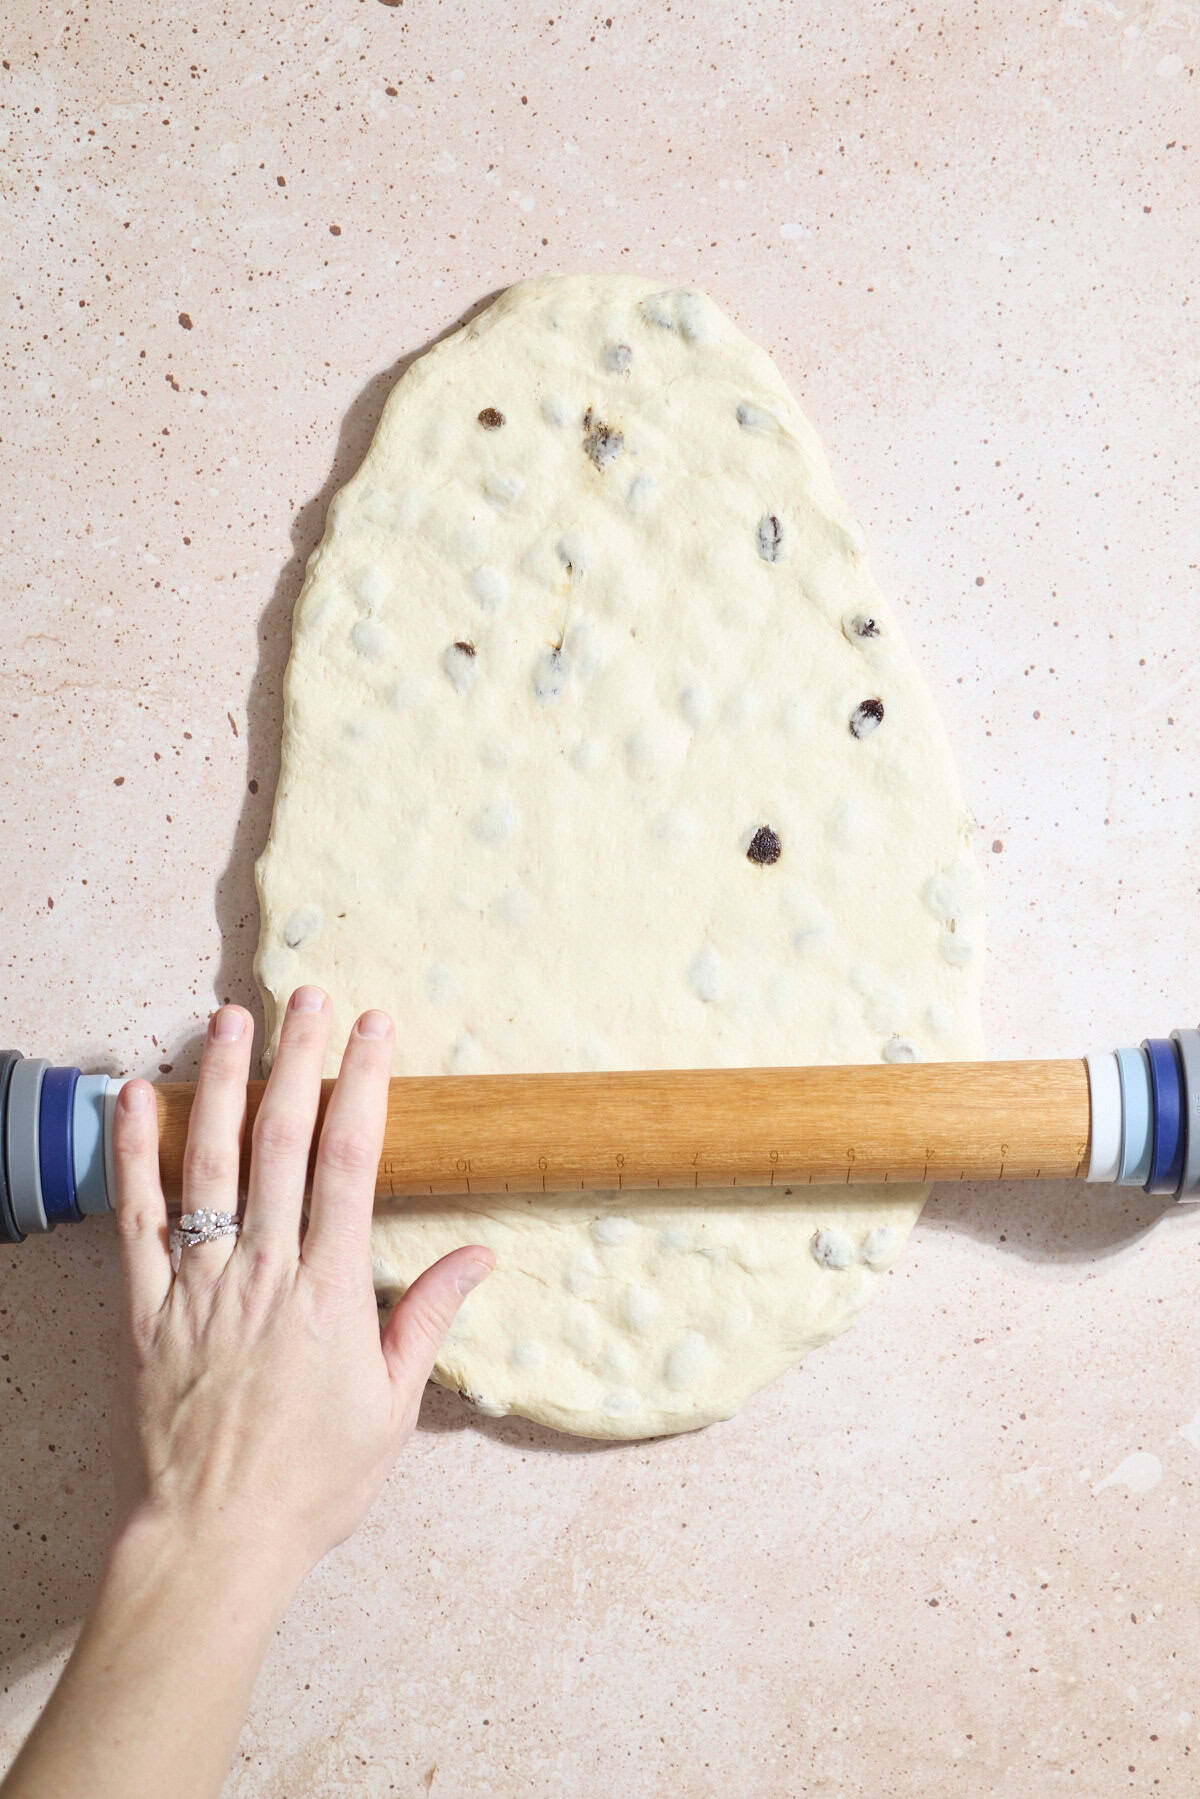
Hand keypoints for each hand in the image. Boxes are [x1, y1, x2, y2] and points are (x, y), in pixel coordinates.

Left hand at [111, 986, 493, 1582]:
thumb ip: (428, 1317)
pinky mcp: (148, 1309)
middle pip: (281, 1142)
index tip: (375, 1029)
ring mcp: (201, 1286)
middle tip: (310, 996)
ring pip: (210, 1164)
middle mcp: (265, 1273)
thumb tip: (480, 1253)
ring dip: (222, 1084)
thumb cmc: (316, 1479)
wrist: (219, 1536)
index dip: (363, 1086)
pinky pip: (138, 1219)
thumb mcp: (394, 1405)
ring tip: (232, 1018)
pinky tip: (138, 1095)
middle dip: (299, 1060)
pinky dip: (136, 1153)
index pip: (350, 1162)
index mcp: (330, 1292)